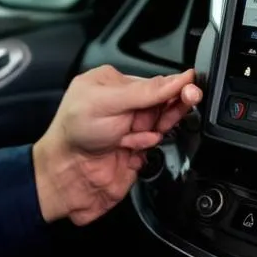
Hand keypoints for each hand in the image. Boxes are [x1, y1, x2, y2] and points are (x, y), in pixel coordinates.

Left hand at [32, 66, 201, 225]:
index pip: (154, 80)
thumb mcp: (109, 103)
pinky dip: (146, 145)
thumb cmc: (73, 135)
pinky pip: (155, 145)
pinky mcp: (135, 150)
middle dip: (169, 107)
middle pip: (163, 101)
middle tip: (177, 107)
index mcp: (111, 83)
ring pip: (162, 123)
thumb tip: (179, 79)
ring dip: (154, 128)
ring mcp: (129, 128)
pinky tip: (129, 146)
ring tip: (136, 134)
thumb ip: (147, 92)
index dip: (174, 85)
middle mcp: (122, 104)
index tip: (190, 89)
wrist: (67, 177)